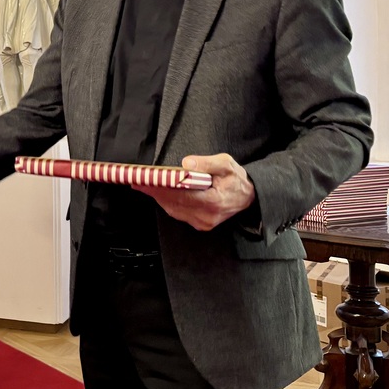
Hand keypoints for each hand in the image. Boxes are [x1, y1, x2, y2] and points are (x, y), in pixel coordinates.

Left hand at [132, 153, 254, 231]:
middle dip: (155, 191)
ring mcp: (203, 222)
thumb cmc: (236, 180)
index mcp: (214, 201)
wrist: (249, 198)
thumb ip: (207, 163)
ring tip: (144, 184)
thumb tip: (187, 164)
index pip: (182, 194)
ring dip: (158, 197)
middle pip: (174, 203)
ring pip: (173, 209)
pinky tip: (158, 193)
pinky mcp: (200, 224)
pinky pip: (178, 213)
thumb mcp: (227, 164)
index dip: (162, 186)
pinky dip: (167, 202)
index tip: (148, 179)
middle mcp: (207, 215)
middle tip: (139, 180)